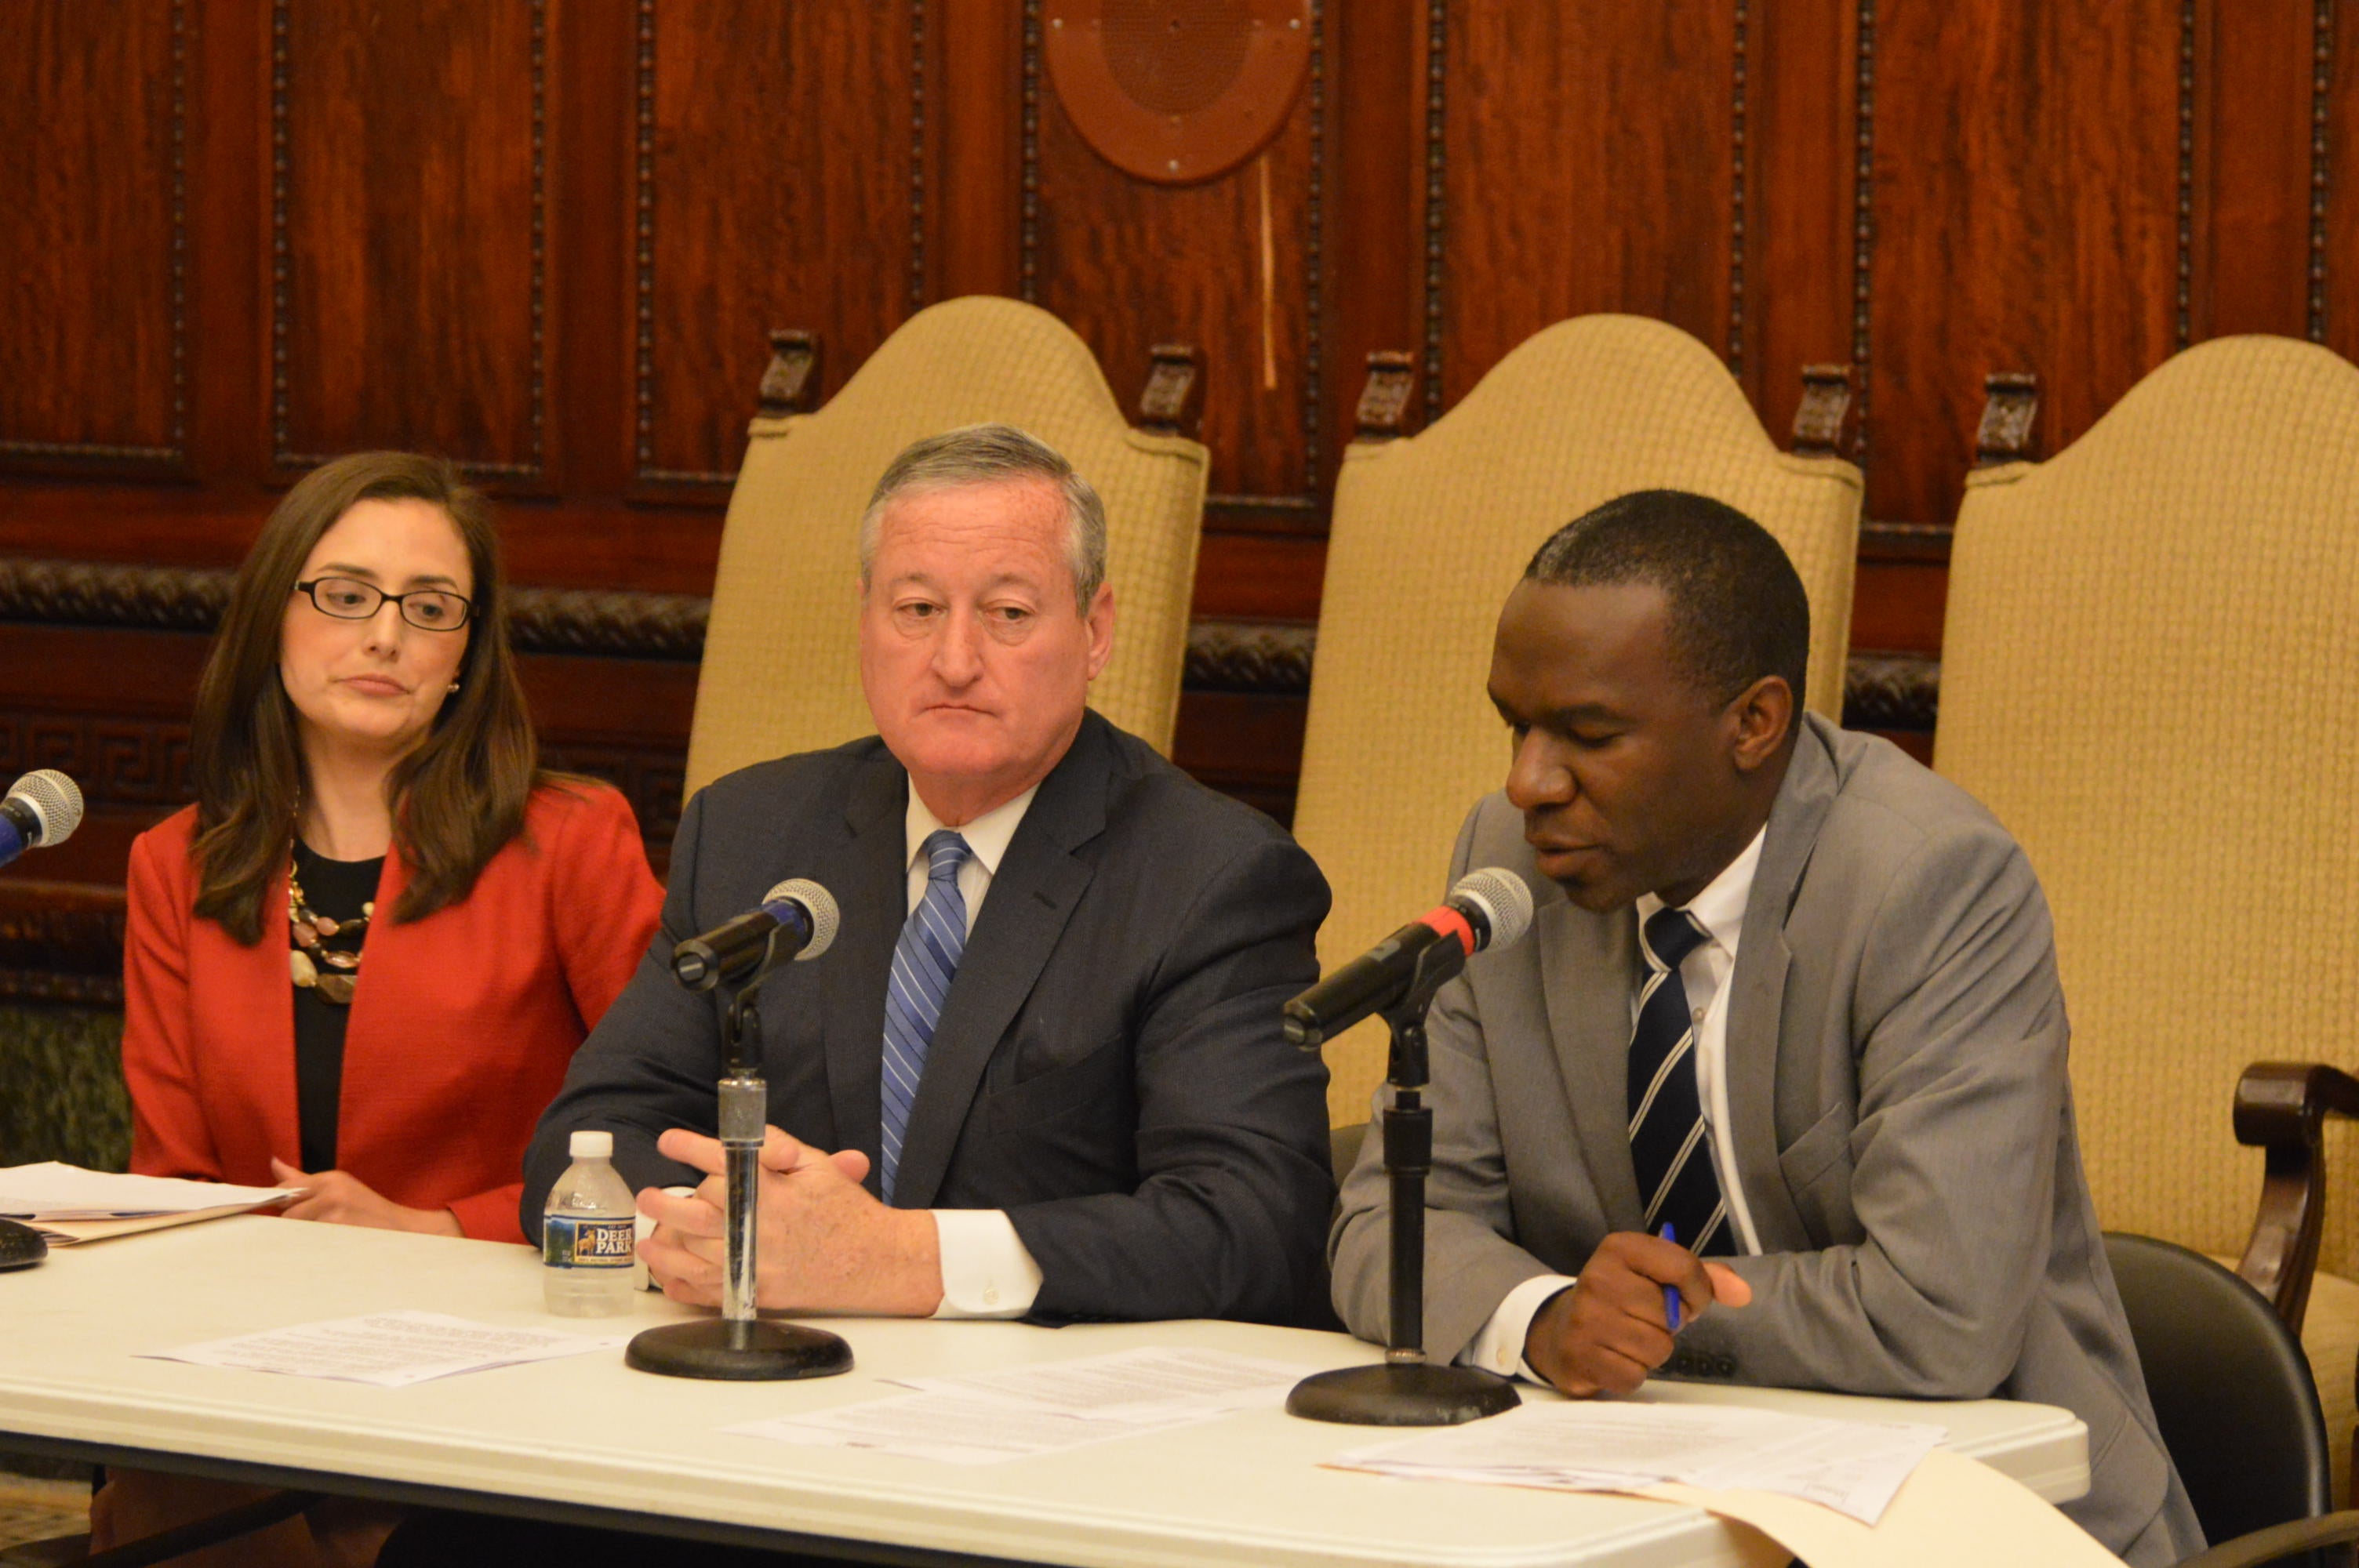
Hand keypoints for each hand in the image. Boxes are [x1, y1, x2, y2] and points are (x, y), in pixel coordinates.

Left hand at [268, 1158, 462, 1235]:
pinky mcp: (337, 1234)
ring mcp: (334, 1214)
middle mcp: (332, 1192)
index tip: (279, 1215)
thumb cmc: (369, 1212)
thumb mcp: (340, 1189)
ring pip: (296, 1231)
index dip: (278, 1205)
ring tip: (322, 1241)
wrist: (404, 1231)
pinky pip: (308, 1244)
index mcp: (332, 1179)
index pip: (286, 1190)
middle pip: (287, 1213)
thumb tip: (274, 1163)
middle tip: (312, 1233)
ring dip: (301, 1239)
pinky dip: (311, 1249)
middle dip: (292, 1226)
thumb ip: (303, 1181)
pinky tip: (326, 1250)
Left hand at [636, 1125, 942, 1315]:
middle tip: (648, 1196)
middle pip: (695, 1212)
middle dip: (664, 1203)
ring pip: (692, 1254)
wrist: (871, 1261)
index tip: (668, 1141)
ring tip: (647, 1238)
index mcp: (772, 1191)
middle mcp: (757, 1227)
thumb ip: (779, 1148)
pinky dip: (680, 1284)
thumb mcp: (819, 1167)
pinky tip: (667, 1275)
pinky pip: (705, 1291)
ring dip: (663, 1245)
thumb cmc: (844, 1211)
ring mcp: (752, 1263)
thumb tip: (746, 1134)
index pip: (720, 1161)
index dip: (688, 1147)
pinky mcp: (753, 1292)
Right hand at [1523, 1230, 1753, 1395]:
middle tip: (1646, 1321)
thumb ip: (1703, 1278)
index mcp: (1619, 1248)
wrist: (1561, 1330)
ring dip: (1651, 1352)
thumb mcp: (1657, 1275)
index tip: (1689, 1302)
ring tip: (1629, 1341)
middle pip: (1671, 1315)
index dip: (1699, 1292)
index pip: (1684, 1267)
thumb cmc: (1621, 1300)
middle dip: (1668, 1326)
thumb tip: (1743, 1293)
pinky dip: (1632, 1374)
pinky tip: (1615, 1359)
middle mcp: (1597, 1277)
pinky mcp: (1579, 1357)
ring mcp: (1585, 1319)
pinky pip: (1634, 1377)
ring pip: (1656, 1349)